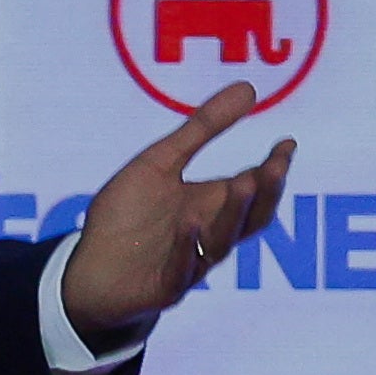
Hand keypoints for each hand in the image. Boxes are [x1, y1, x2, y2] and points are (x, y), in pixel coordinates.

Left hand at [61, 81, 296, 344]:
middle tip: (275, 166)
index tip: (286, 142)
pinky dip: (187, 249)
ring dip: (233, 214)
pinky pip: (181, 270)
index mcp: (210, 205)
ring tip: (243, 183)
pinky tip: (188, 224)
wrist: (89, 271)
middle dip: (264, 192)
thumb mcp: (159, 163)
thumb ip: (201, 129)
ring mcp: (190, 263)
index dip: (272, 168)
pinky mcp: (164, 286)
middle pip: (249, 217)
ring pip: (220, 242)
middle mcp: (207, 234)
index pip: (253, 187)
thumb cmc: (127, 216)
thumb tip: (249, 88)